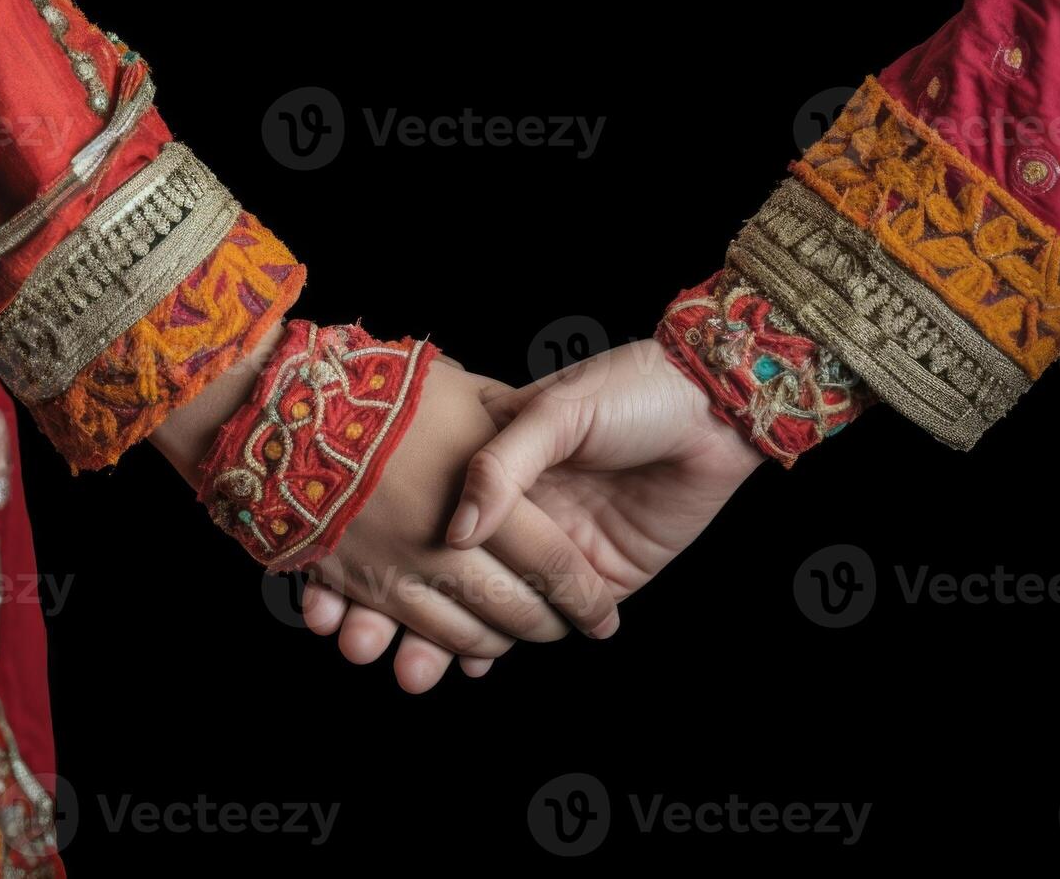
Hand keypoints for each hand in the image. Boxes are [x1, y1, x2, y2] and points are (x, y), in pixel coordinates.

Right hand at [153, 329, 623, 682]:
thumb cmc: (383, 386)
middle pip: (511, 609)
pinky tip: (448, 657)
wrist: (280, 399)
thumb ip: (513, 428)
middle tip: (560, 633)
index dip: (582, 595)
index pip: (552, 562)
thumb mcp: (466, 391)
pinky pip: (401, 628)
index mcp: (485, 492)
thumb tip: (552, 452)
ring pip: (458, 632)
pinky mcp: (353, 581)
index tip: (602, 615)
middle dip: (542, 628)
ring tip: (508, 647)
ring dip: (489, 648)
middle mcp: (443, 541)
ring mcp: (396, 567)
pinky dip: (428, 649)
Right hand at [302, 339, 765, 690]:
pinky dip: (496, 650)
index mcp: (500, 463)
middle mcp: (518, 513)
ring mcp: (553, 549)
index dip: (392, 551)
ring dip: (438, 643)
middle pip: (448, 576)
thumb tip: (460, 532)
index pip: (436, 520)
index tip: (346, 583)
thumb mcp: (555, 410)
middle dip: (401, 616)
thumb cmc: (627, 390)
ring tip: (405, 668)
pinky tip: (464, 666)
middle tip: (361, 646)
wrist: (713, 401)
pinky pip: (541, 623)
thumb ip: (502, 464)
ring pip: (485, 609)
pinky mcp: (599, 579)